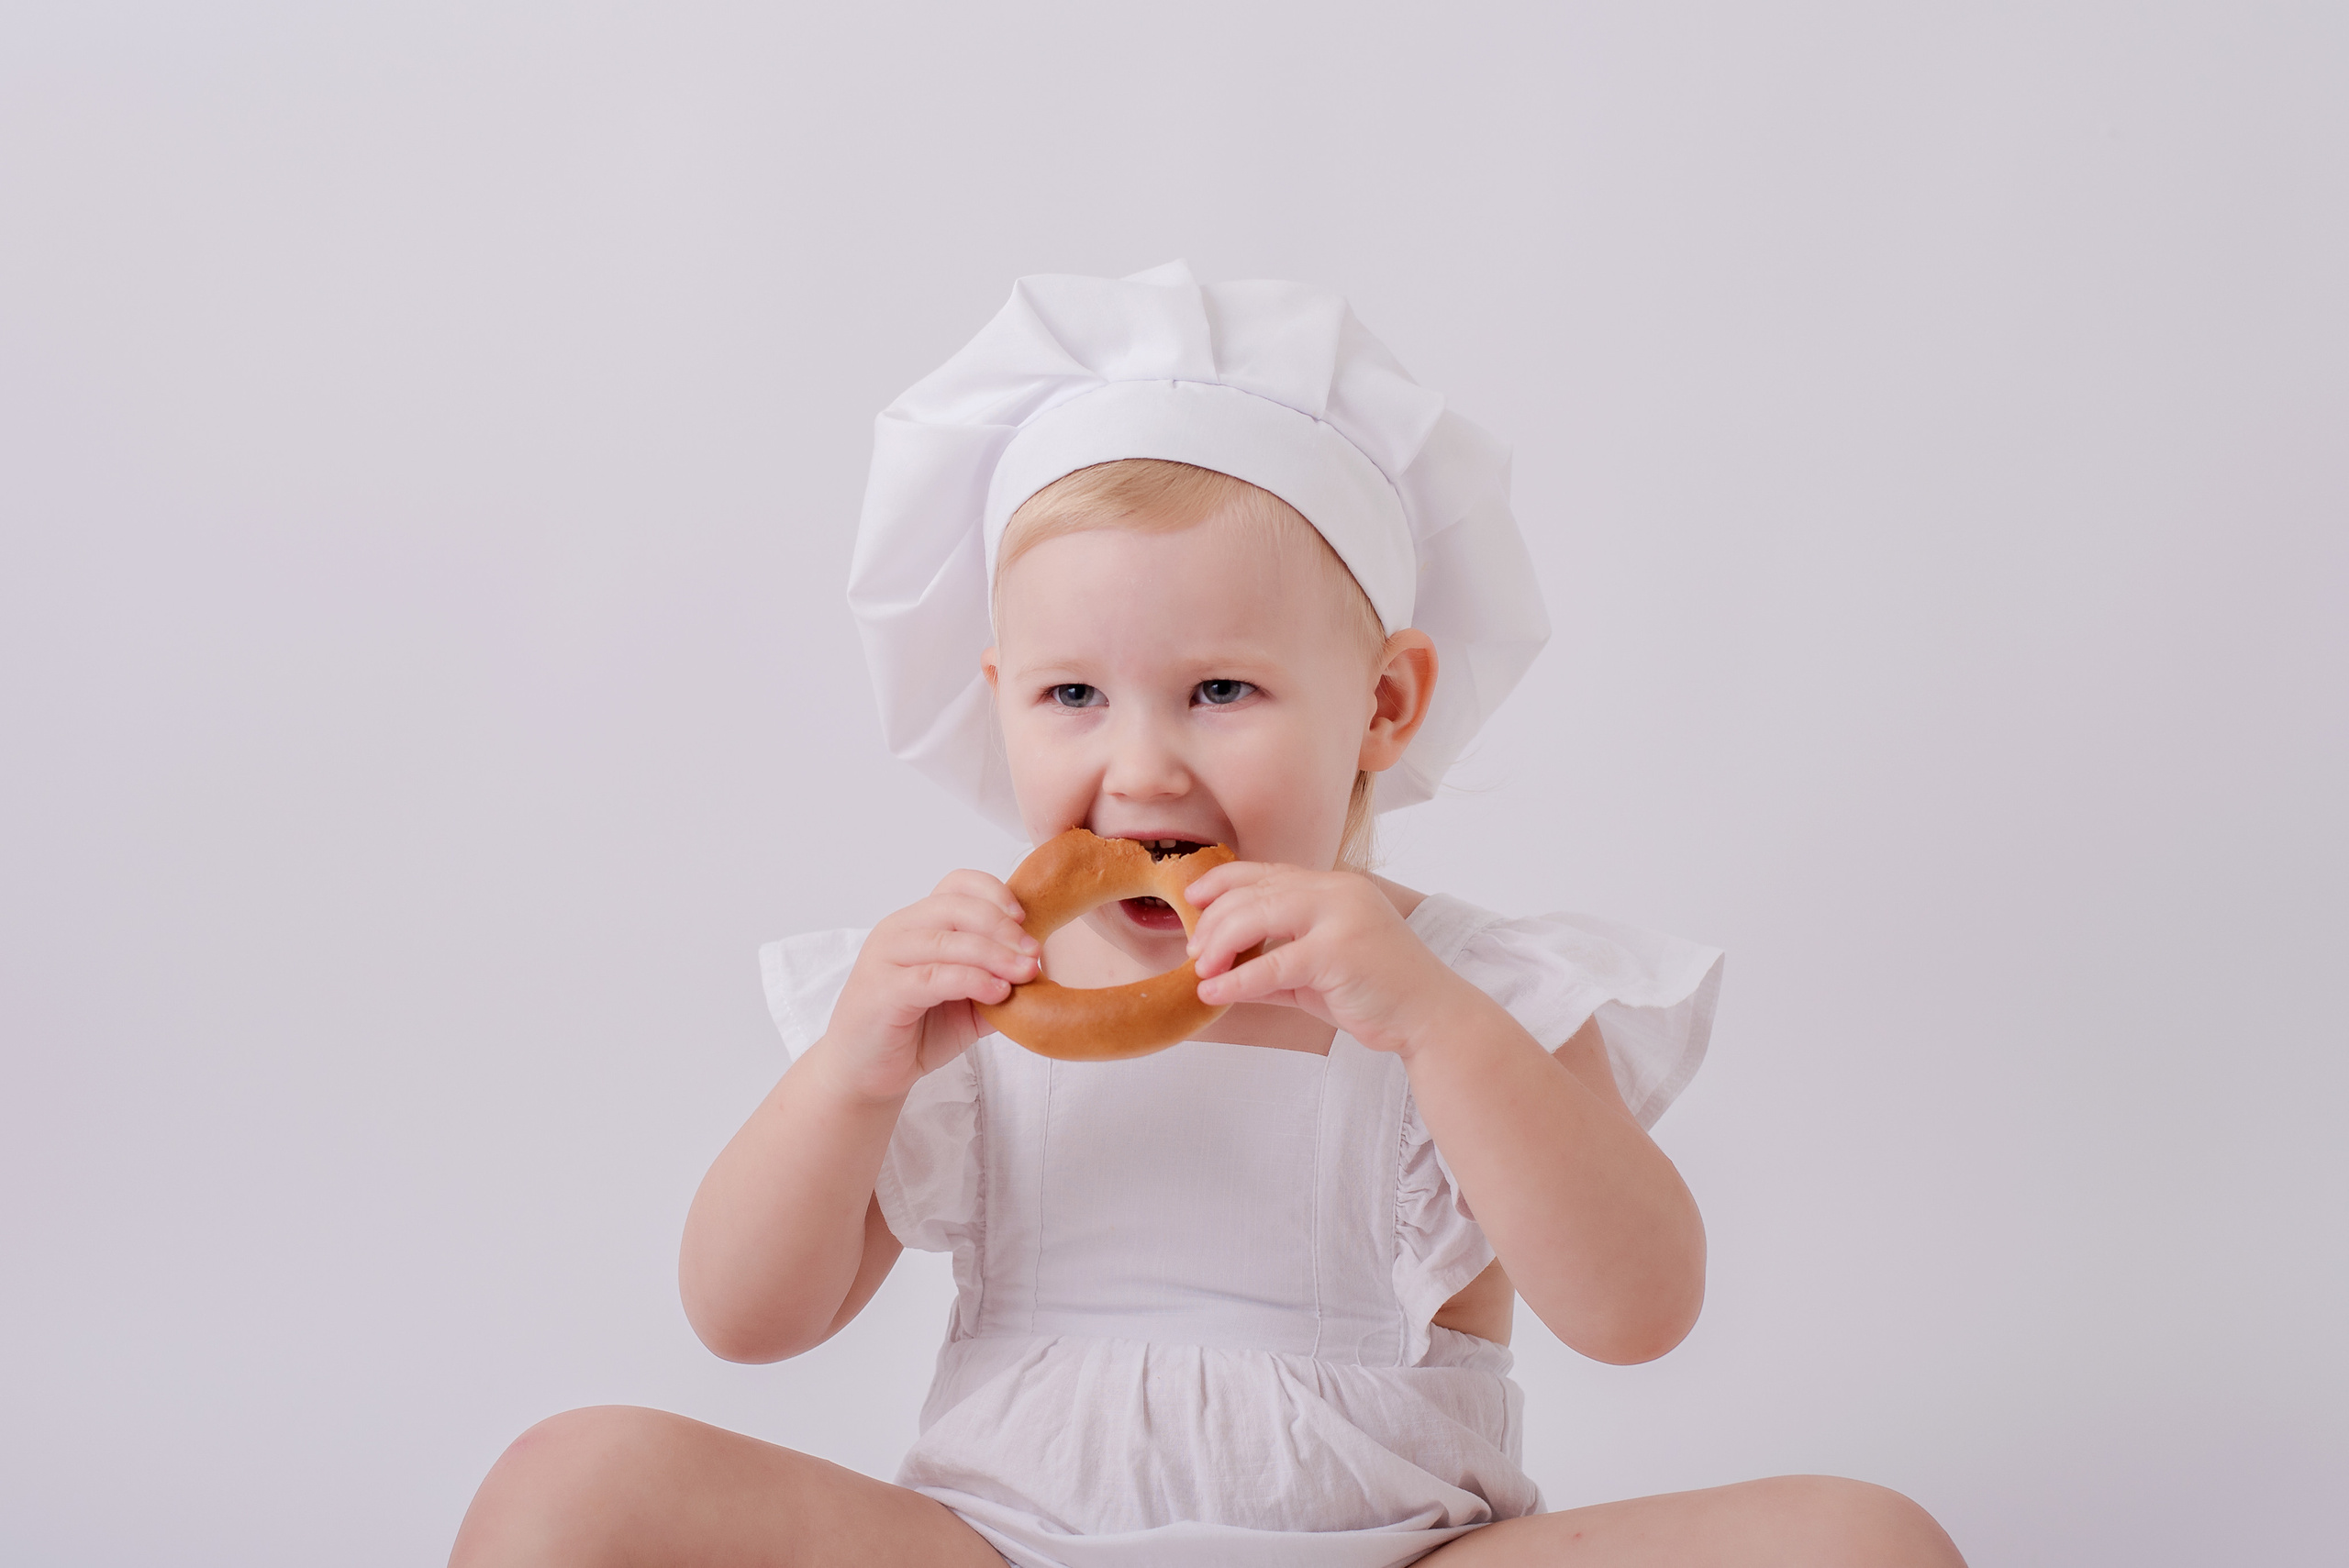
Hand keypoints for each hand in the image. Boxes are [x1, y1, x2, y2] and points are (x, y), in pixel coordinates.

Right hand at [816, 870, 1039, 1102]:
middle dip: (1003, 927)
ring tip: (1026, 973)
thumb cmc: (914, 1032)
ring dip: (994, 954)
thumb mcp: (968, 1004)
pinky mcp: (882, 991)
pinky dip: (971, 980)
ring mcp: (885, 958)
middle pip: (956, 906)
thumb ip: (997, 981)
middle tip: (1035, 953)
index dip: (995, 893)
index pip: (958, 885)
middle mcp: (898, 930)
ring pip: (947, 940)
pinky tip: (998, 992)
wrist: (865, 1074)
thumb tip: (1041, 970)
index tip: (1027, 919)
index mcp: (918, 923)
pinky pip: (933, 976)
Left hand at [1182, 863, 1471, 1055]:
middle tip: (1195, 953)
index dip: (1222, 881)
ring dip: (1219, 944)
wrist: (1431, 1017)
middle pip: (1253, 892)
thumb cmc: (1375, 994)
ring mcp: (1340, 916)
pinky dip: (1236, 979)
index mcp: (1333, 887)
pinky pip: (1273, 964)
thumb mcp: (1314, 973)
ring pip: (1257, 917)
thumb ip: (1271, 963)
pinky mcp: (1340, 951)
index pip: (1266, 872)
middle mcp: (1336, 891)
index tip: (1192, 899)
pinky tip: (1213, 993)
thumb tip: (1216, 973)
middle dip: (1213, 922)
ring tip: (1201, 970)